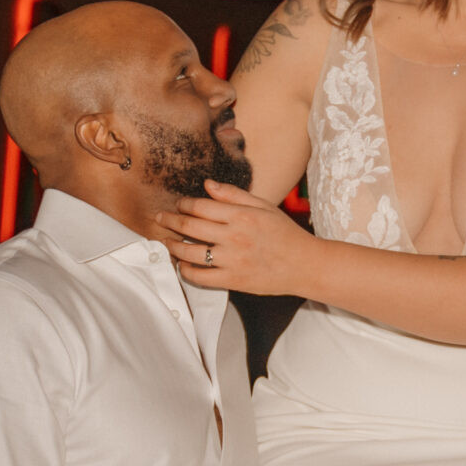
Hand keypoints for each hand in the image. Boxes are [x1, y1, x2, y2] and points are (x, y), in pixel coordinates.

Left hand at [155, 182, 318, 295]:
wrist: (305, 264)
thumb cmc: (285, 234)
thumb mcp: (263, 206)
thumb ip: (234, 194)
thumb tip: (207, 185)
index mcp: (241, 215)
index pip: (200, 206)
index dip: (184, 204)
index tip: (179, 205)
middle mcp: (234, 236)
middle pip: (189, 226)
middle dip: (169, 221)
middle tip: (160, 218)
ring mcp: (232, 260)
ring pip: (189, 252)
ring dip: (172, 246)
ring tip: (167, 242)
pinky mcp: (232, 280)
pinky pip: (200, 276)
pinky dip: (186, 270)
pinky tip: (183, 264)